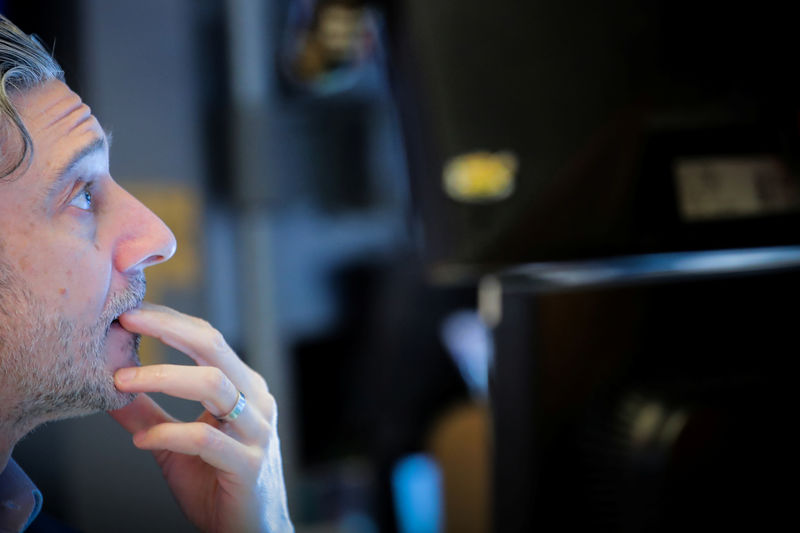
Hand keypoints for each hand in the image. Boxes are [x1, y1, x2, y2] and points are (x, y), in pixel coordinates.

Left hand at [109, 302, 292, 532]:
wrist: (252, 531)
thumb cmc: (217, 482)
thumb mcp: (175, 443)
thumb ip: (148, 413)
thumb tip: (106, 386)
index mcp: (243, 387)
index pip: (207, 339)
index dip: (169, 321)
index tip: (129, 312)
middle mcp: (255, 401)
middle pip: (214, 347)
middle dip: (167, 329)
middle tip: (127, 321)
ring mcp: (256, 431)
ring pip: (214, 384)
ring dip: (163, 377)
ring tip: (122, 382)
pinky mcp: (249, 464)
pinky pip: (205, 439)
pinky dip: (167, 434)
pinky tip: (141, 440)